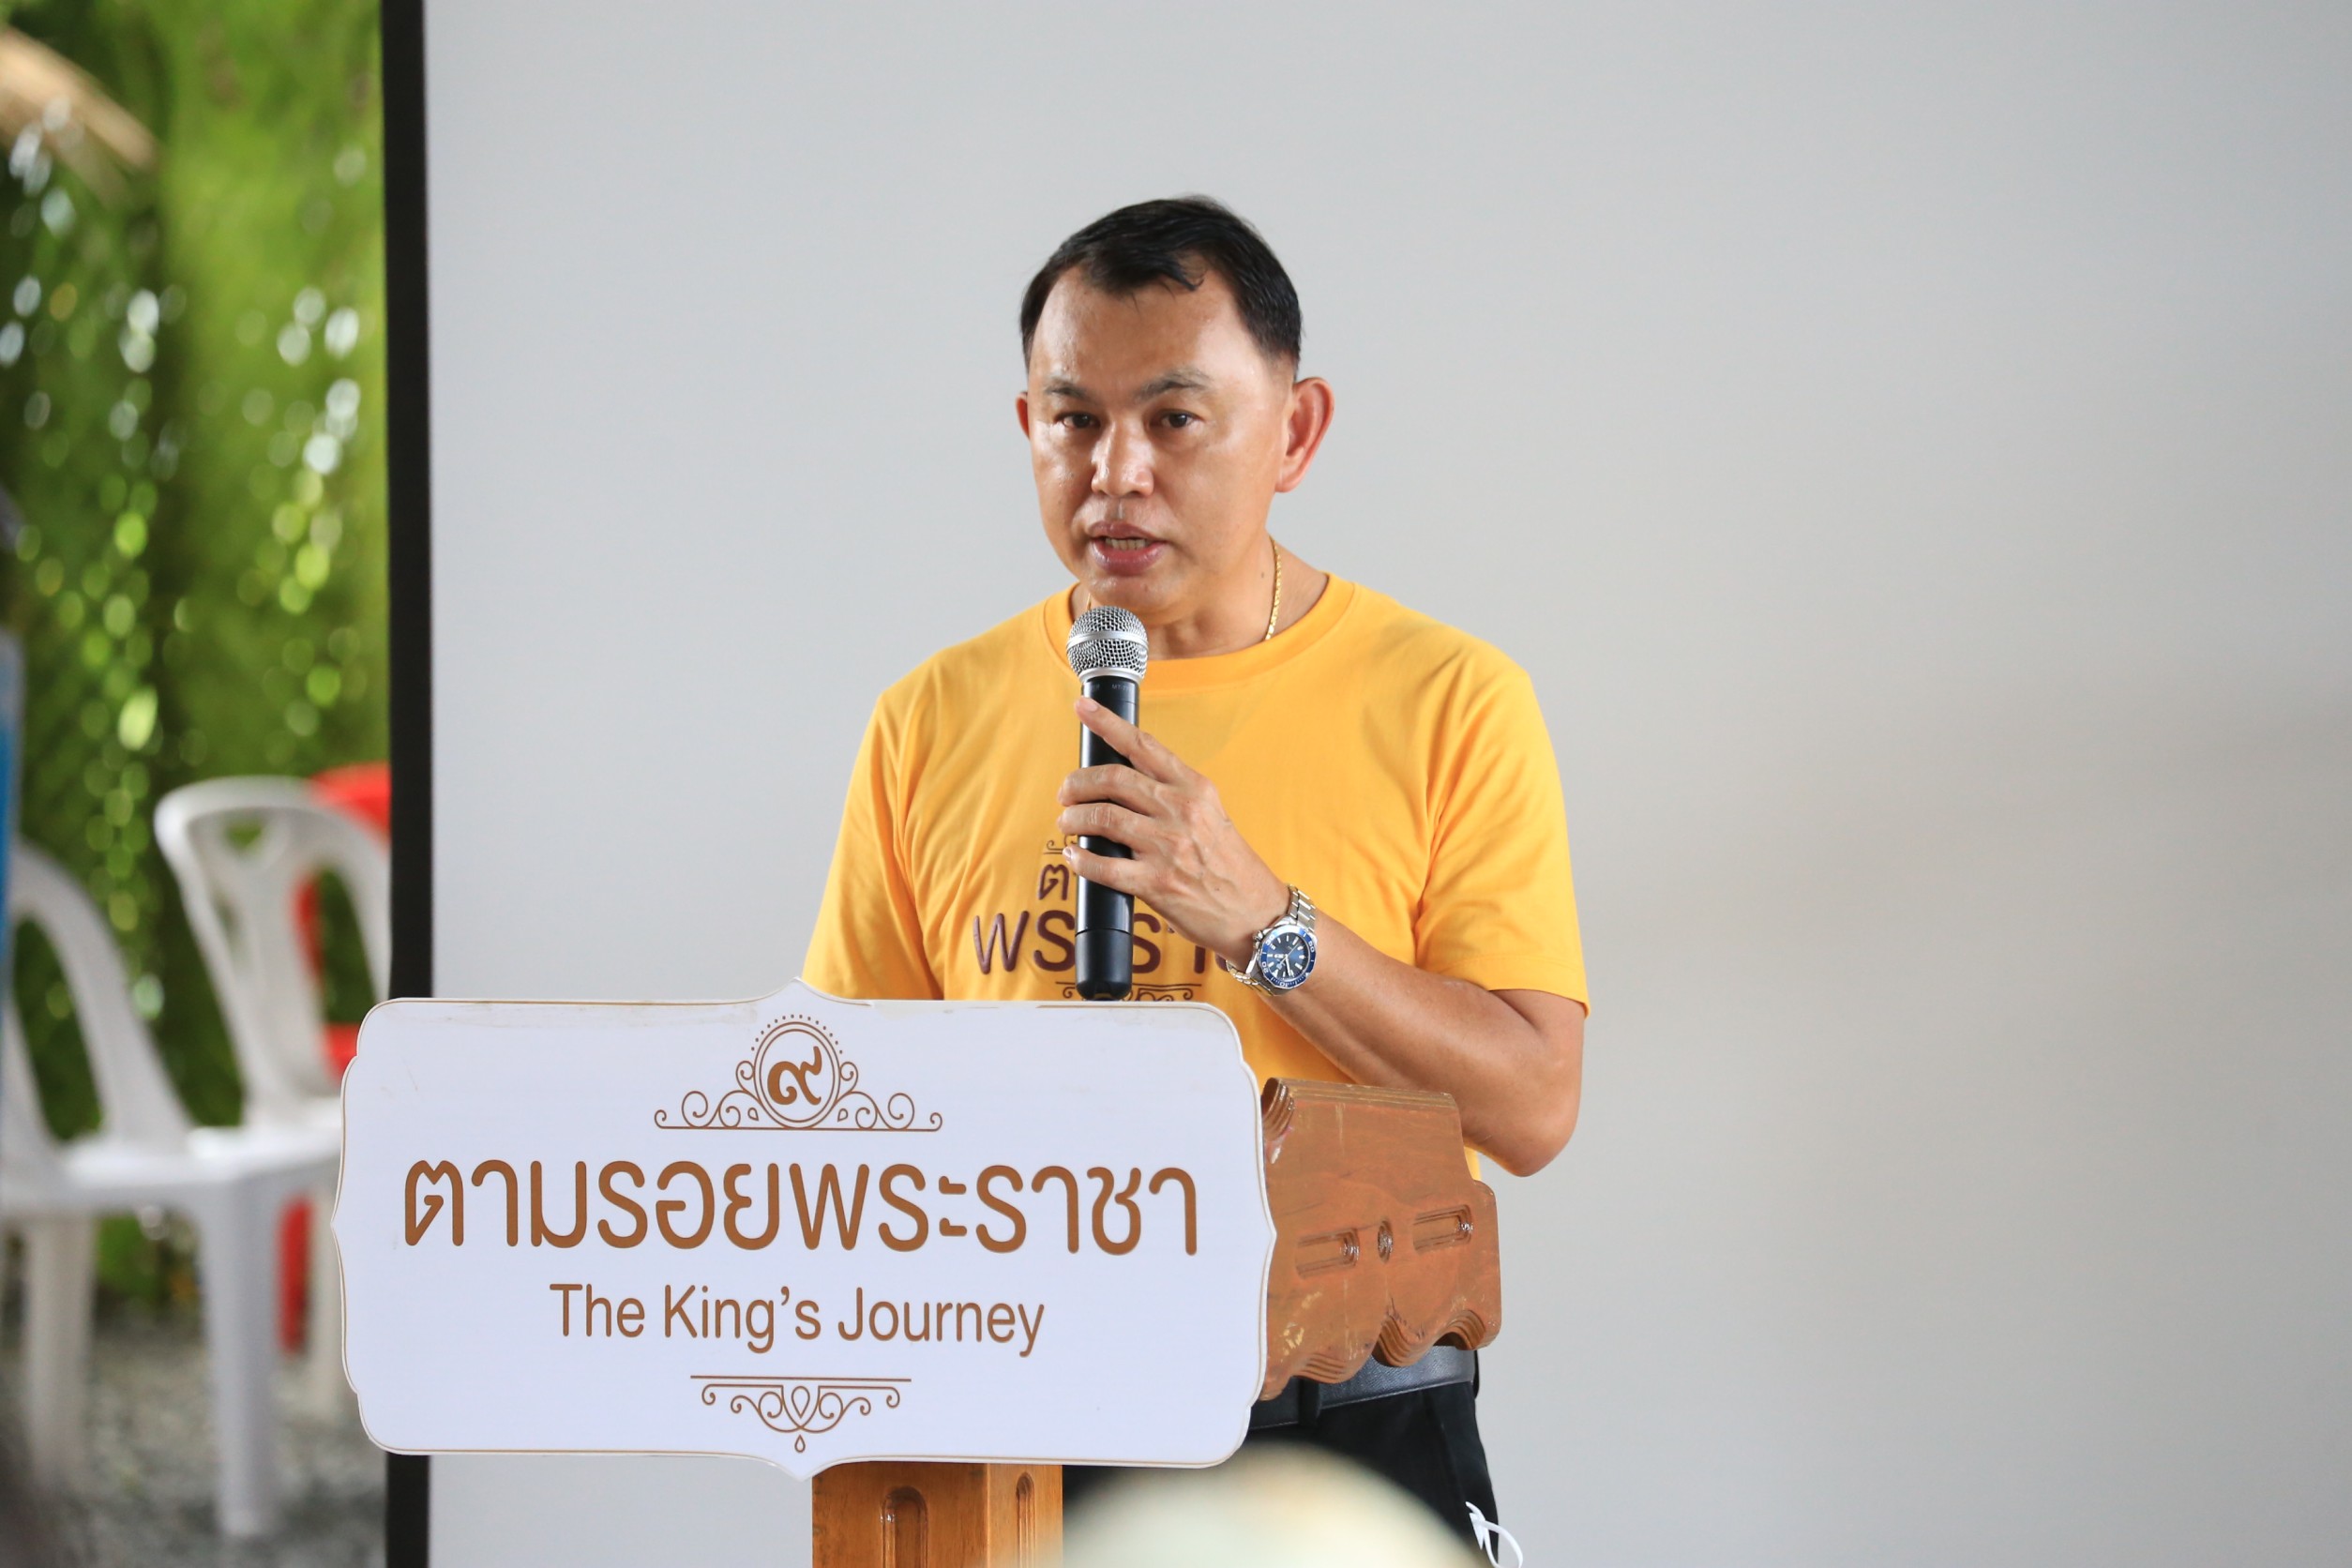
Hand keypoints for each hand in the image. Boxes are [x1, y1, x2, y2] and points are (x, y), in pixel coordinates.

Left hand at [1057, 697, 1290, 965]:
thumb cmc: (1230, 866)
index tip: (1083, 707)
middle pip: (1112, 779)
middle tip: (1066, 792)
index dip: (1107, 723)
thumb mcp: (1211, 815)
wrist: (1256, 914)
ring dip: (1074, 819)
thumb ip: (1173, 798)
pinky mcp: (1156, 883)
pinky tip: (1076, 857)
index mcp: (1194, 788)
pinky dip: (1081, 859)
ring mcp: (1168, 847)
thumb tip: (1124, 788)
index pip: (1143, 746)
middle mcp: (1181, 811)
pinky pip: (1102, 866)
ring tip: (1068, 823)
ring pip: (1102, 818)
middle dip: (1078, 782)